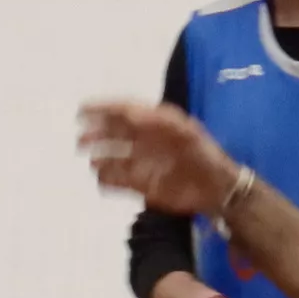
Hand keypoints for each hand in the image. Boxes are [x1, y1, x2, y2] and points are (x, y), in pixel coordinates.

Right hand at [79, 99, 241, 213]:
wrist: (217, 188)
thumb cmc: (203, 154)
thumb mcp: (185, 132)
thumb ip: (158, 121)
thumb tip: (129, 113)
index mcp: (154, 123)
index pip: (123, 111)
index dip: (102, 109)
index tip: (82, 110)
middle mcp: (144, 142)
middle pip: (112, 134)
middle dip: (95, 135)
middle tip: (81, 140)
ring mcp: (142, 164)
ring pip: (111, 159)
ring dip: (99, 159)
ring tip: (91, 161)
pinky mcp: (142, 186)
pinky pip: (118, 182)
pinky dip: (107, 181)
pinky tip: (101, 180)